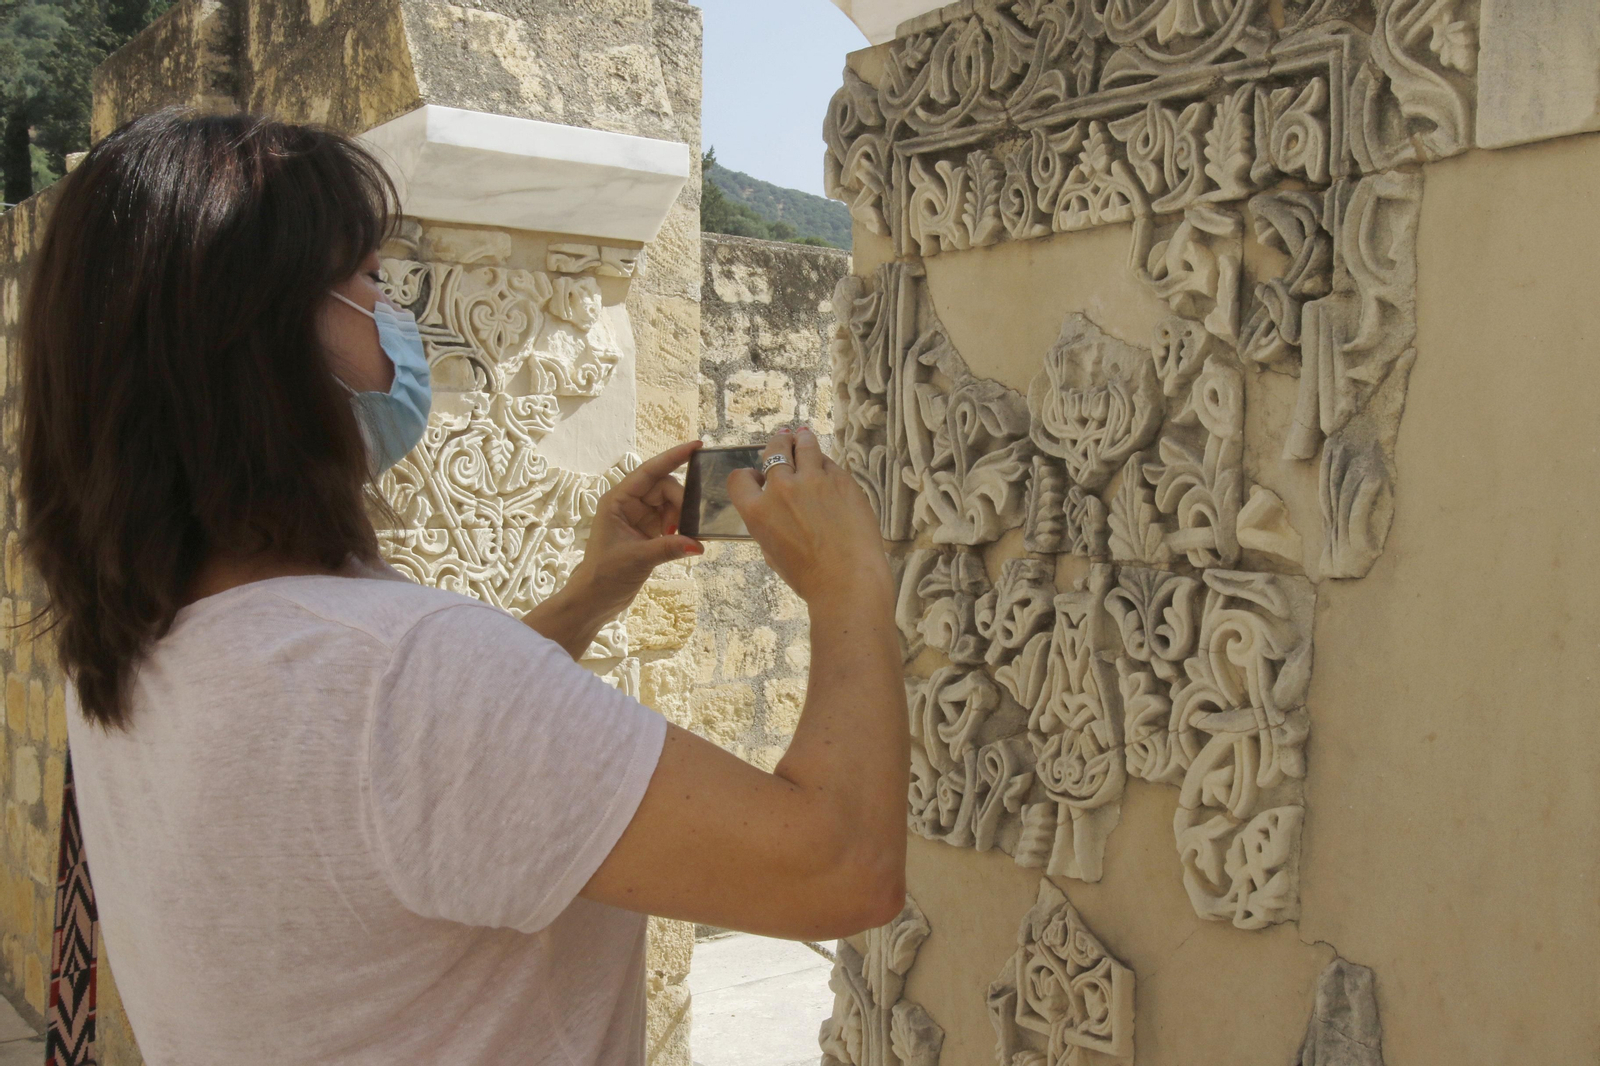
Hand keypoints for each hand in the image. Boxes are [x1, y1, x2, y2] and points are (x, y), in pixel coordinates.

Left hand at [571, 441, 705, 616]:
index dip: (673, 457)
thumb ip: (669, 547)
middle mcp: (627, 504)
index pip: (649, 471)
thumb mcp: (638, 559)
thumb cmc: (604, 576)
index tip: (697, 446)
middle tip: (686, 526)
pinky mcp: (647, 532)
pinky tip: (683, 542)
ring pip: (670, 503)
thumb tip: (699, 544)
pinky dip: (680, 528)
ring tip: (680, 538)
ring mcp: (638, 517)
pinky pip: (671, 519)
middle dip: (679, 502)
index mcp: (617, 500)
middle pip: (664, 487)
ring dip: (680, 517)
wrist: (595, 600)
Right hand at [727, 428, 888, 605]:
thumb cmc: (809, 577)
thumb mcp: (772, 554)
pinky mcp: (841, 479)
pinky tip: (827, 465)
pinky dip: (825, 463)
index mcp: (758, 511)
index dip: (747, 474)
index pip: (740, 478)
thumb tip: (772, 511)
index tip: (756, 474)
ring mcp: (813, 480)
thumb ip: (767, 526)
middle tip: (783, 440)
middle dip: (777, 444)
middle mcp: (781, 488)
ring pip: (804, 446)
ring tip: (803, 435)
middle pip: (775, 451)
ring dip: (802, 439)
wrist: (847, 580)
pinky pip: (829, 463)